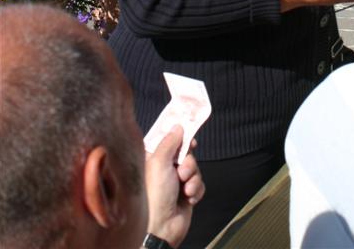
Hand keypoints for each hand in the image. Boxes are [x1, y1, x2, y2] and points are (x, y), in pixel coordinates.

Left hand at [145, 125, 204, 248]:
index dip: (179, 135)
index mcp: (153, 158)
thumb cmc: (155, 194)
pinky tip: (189, 198)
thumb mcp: (159, 162)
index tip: (188, 129)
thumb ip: (170, 142)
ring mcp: (176, 181)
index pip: (168, 139)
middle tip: (182, 171)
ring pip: (195, 167)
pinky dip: (196, 190)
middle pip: (185, 152)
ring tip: (185, 189)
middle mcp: (164, 168)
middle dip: (188, 162)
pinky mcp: (186, 193)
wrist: (162, 227)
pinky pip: (199, 183)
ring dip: (193, 178)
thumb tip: (177, 126)